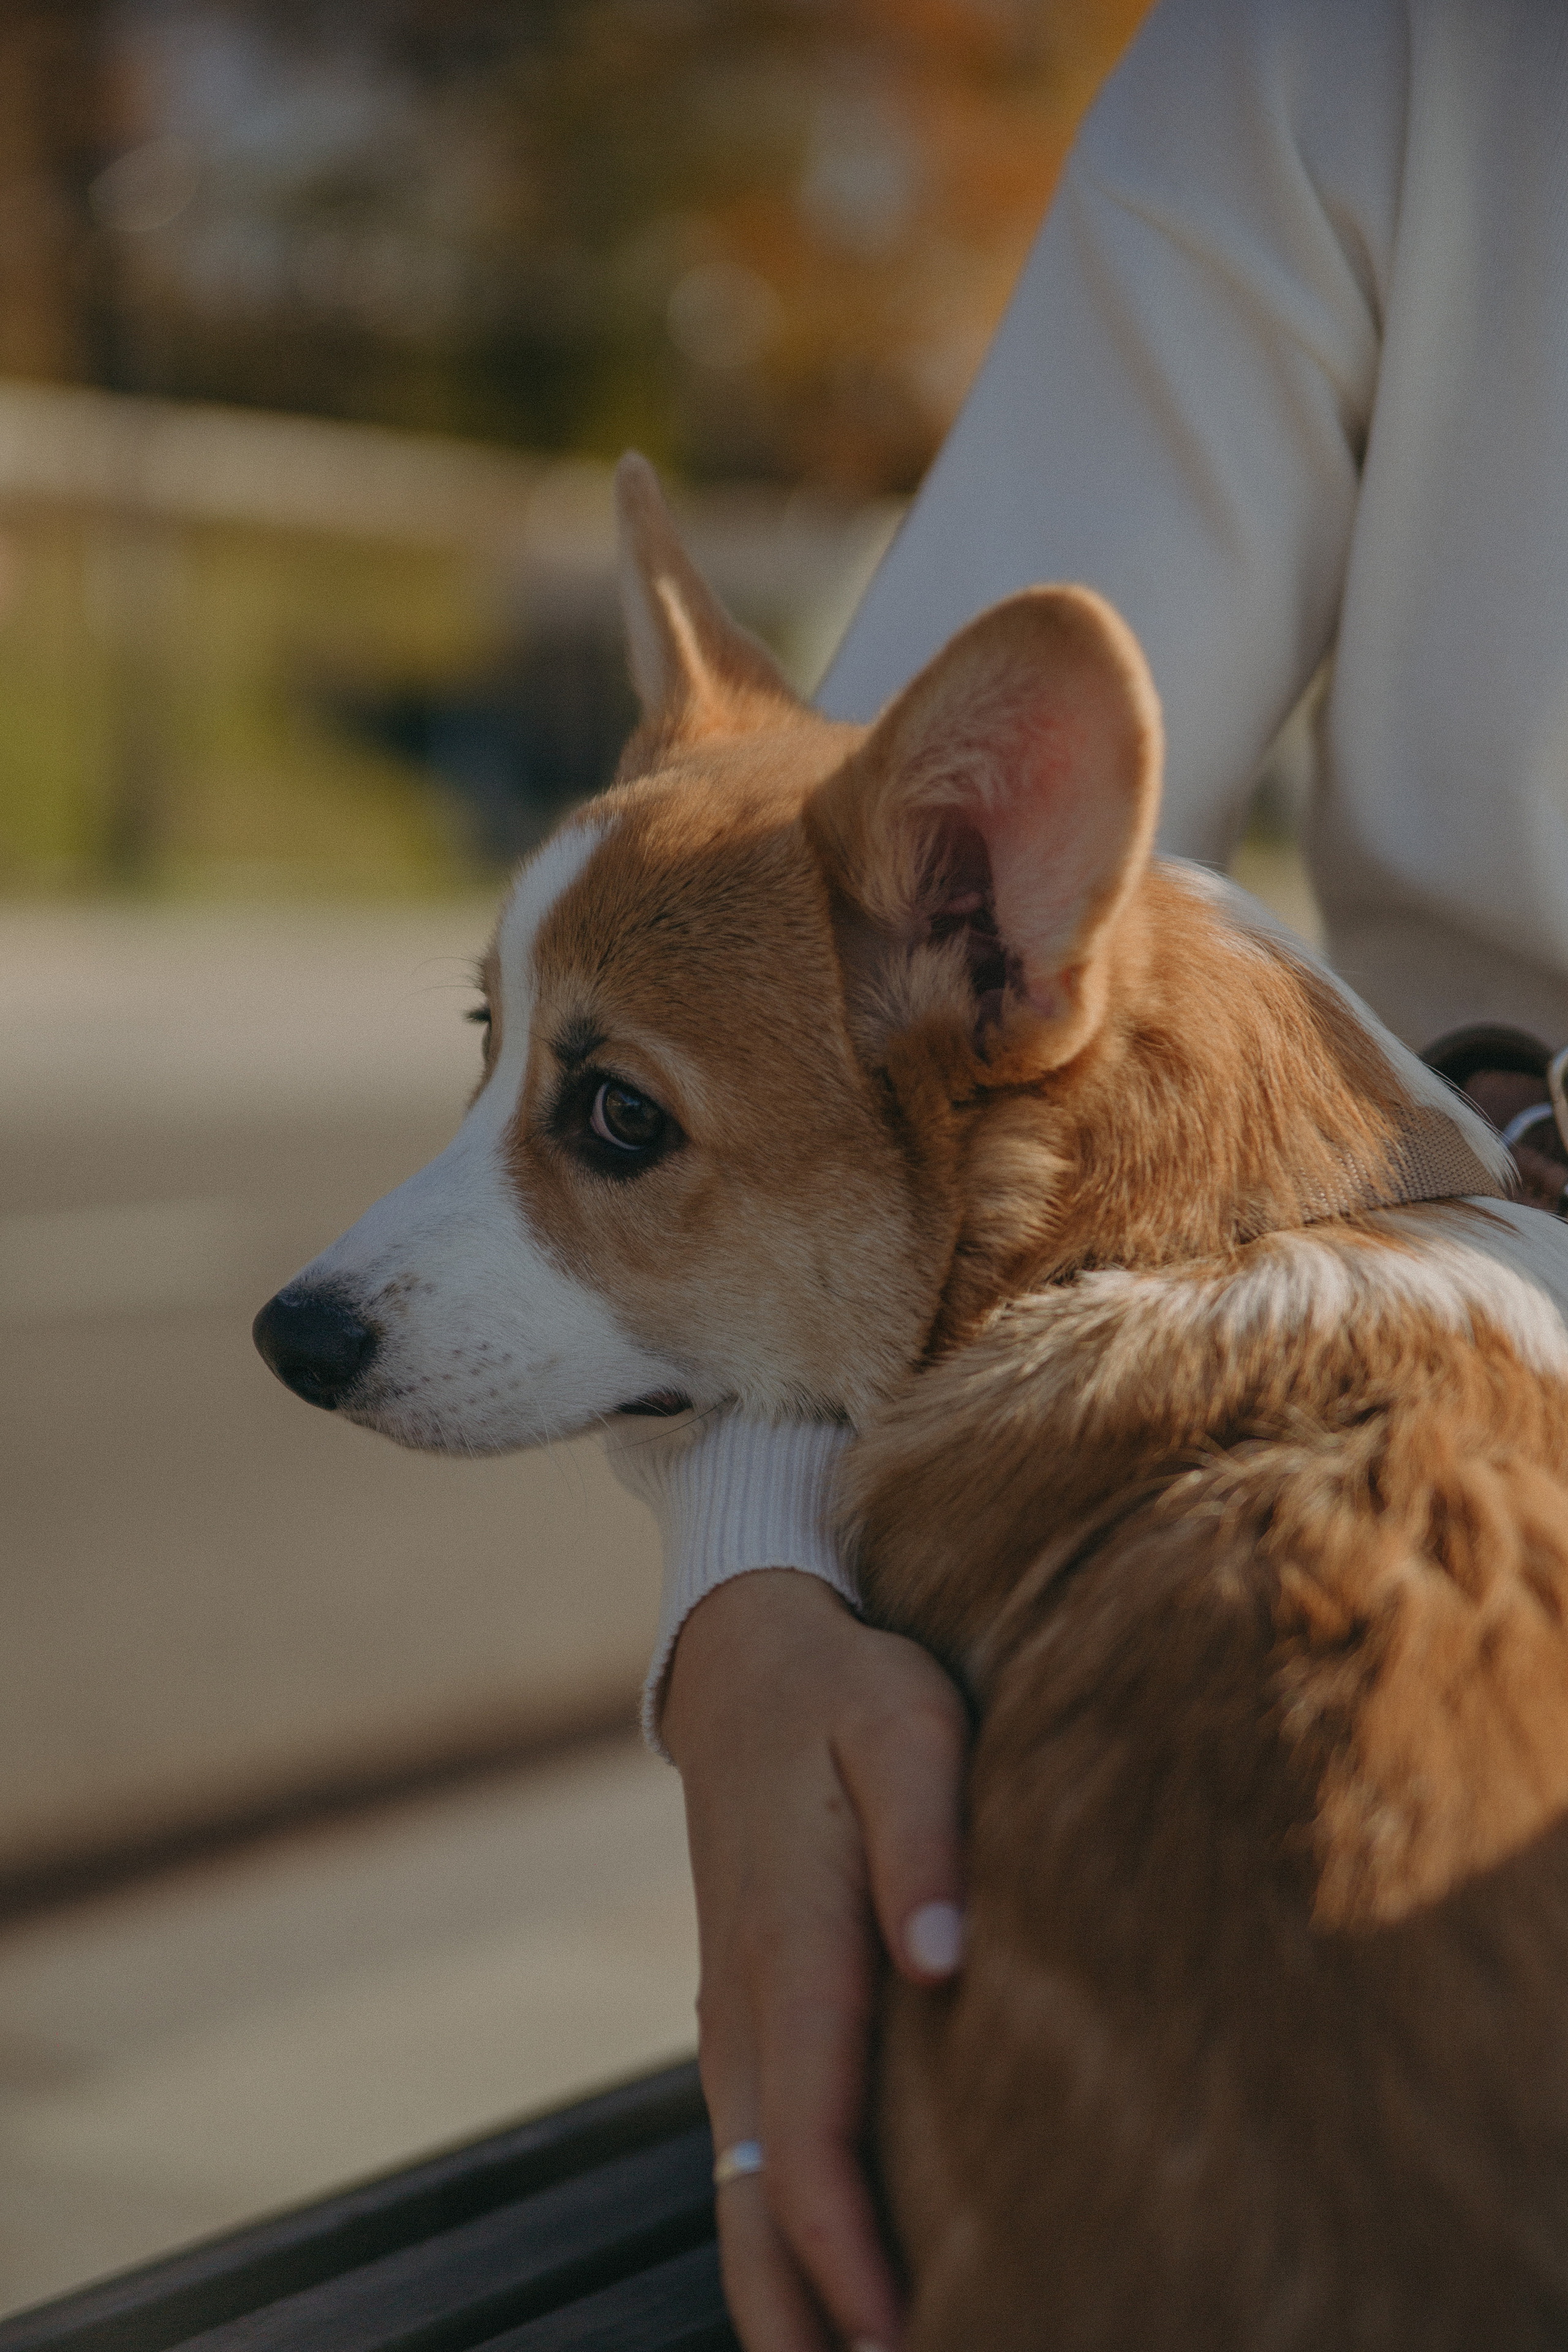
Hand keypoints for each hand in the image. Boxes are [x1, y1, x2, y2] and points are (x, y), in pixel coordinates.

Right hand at [663, 1569, 968, 2351]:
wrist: (744, 1660)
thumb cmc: (846, 1690)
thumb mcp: (907, 1723)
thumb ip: (924, 1837)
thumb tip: (942, 1960)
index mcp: (794, 1941)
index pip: (806, 2135)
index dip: (843, 2253)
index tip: (900, 2340)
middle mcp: (747, 2000)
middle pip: (754, 2200)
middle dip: (801, 2321)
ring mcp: (733, 2012)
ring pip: (739, 2188)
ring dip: (783, 2294)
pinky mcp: (742, 2010)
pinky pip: (750, 2149)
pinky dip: (775, 2234)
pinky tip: (828, 2285)